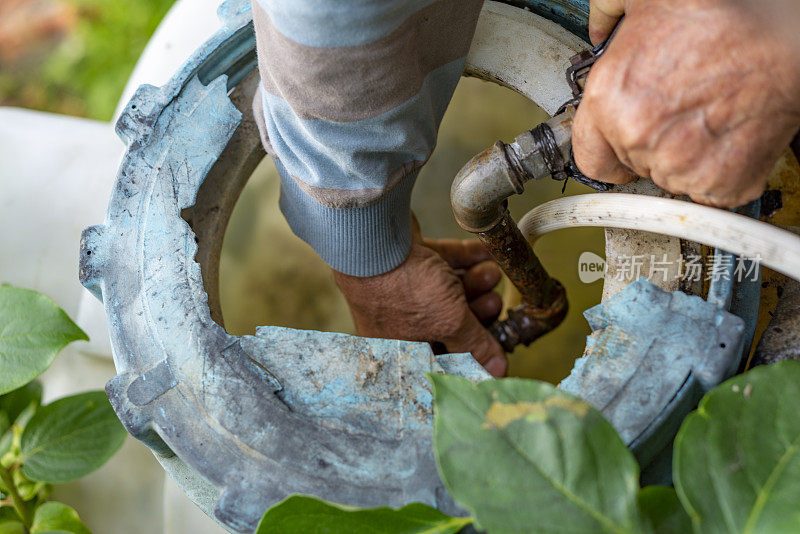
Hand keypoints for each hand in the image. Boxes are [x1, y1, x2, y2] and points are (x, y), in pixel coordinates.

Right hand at [333, 218, 506, 376]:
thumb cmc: (403, 290)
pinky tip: (488, 254)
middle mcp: (396, 318)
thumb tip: (496, 369)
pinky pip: (445, 260)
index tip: (494, 343)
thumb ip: (475, 344)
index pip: (440, 357)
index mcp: (398, 347)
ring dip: (475, 283)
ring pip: (447, 290)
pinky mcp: (411, 255)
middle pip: (447, 321)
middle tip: (494, 303)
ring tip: (492, 274)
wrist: (375, 238)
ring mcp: (402, 284)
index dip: (469, 351)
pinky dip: (468, 258)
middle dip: (476, 312)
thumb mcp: (449, 323)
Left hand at [573, 0, 799, 206]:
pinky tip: (725, 134)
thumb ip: (609, 12)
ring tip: (707, 114)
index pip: (589, 157)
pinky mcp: (719, 183)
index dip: (606, 151)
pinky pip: (705, 191)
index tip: (617, 148)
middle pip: (632, 164)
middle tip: (679, 108)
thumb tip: (599, 28)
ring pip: (668, 177)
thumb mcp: (647, 0)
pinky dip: (716, 170)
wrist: (789, 37)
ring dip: (683, 156)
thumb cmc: (725, 18)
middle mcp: (637, 138)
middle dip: (650, 142)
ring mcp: (678, 166)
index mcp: (609, 101)